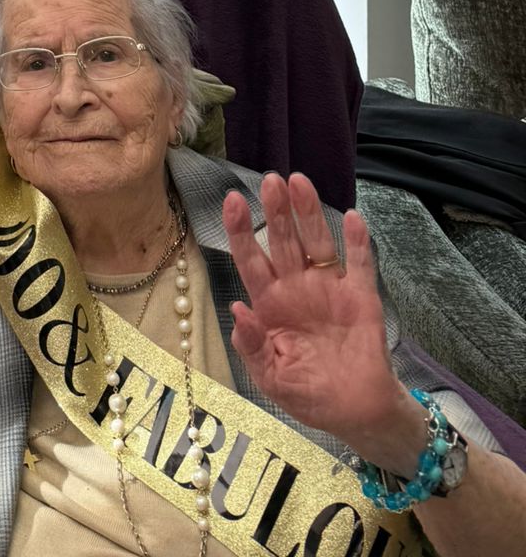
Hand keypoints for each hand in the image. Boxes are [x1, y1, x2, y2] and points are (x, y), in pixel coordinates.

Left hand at [223, 173, 419, 463]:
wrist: (357, 415)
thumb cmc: (308, 393)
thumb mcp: (271, 378)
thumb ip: (252, 346)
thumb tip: (237, 310)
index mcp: (270, 304)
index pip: (250, 259)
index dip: (241, 230)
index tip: (232, 200)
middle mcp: (297, 287)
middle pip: (283, 241)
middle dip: (276, 210)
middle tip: (270, 179)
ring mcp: (329, 289)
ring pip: (317, 242)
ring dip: (309, 212)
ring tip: (298, 181)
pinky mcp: (362, 298)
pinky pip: (360, 264)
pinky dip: (357, 242)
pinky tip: (352, 218)